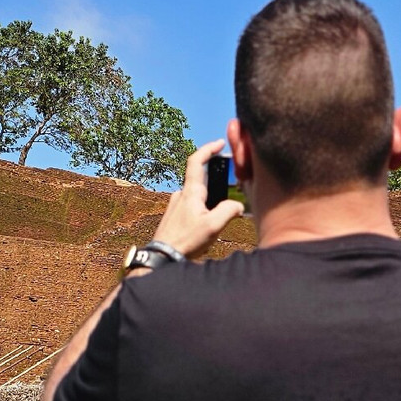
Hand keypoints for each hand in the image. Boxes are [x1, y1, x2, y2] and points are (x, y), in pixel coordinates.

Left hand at [152, 139, 243, 258]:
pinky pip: (193, 205)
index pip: (197, 161)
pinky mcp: (175, 216)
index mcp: (191, 192)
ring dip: (211, 198)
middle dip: (216, 180)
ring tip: (221, 216)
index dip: (208, 149)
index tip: (220, 143)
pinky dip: (204, 208)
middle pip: (201, 178)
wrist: (162, 257)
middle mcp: (181, 195)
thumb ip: (229, 211)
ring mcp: (177, 205)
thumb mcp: (213, 226)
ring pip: (198, 194)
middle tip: (230, 187)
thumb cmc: (186, 241)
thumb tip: (238, 206)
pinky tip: (209, 225)